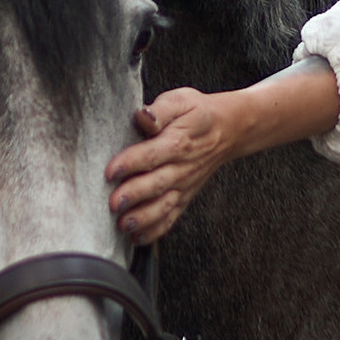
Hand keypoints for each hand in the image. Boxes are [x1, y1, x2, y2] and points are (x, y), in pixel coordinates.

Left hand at [106, 86, 242, 245]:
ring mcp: (184, 185)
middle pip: (156, 183)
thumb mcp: (181, 100)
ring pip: (164, 205)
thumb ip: (161, 110)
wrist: (228, 130)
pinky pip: (172, 217)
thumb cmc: (197, 113)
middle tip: (113, 204)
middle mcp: (181, 167)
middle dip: (134, 195)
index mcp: (177, 141)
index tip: (111, 171)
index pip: (152, 154)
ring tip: (124, 225)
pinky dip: (156, 230)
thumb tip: (143, 116)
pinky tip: (138, 238)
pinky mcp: (184, 197)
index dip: (131, 163)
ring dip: (144, 218)